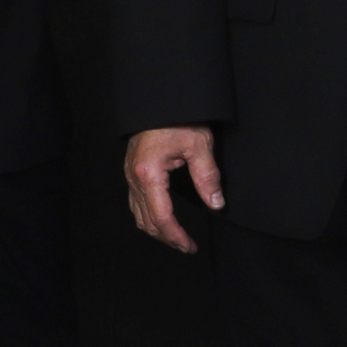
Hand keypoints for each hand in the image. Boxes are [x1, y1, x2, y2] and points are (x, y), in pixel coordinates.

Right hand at [123, 125, 223, 252]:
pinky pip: (136, 203)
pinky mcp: (132, 171)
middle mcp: (134, 178)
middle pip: (147, 221)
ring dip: (157, 230)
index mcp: (148, 174)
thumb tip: (217, 203)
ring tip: (176, 238)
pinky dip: (149, 217)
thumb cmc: (177, 118)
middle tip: (187, 247)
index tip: (190, 246)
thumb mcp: (198, 145)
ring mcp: (130, 175)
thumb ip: (207, 177)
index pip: (162, 217)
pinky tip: (162, 219)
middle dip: (168, 238)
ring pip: (139, 215)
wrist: (160, 100)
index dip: (176, 236)